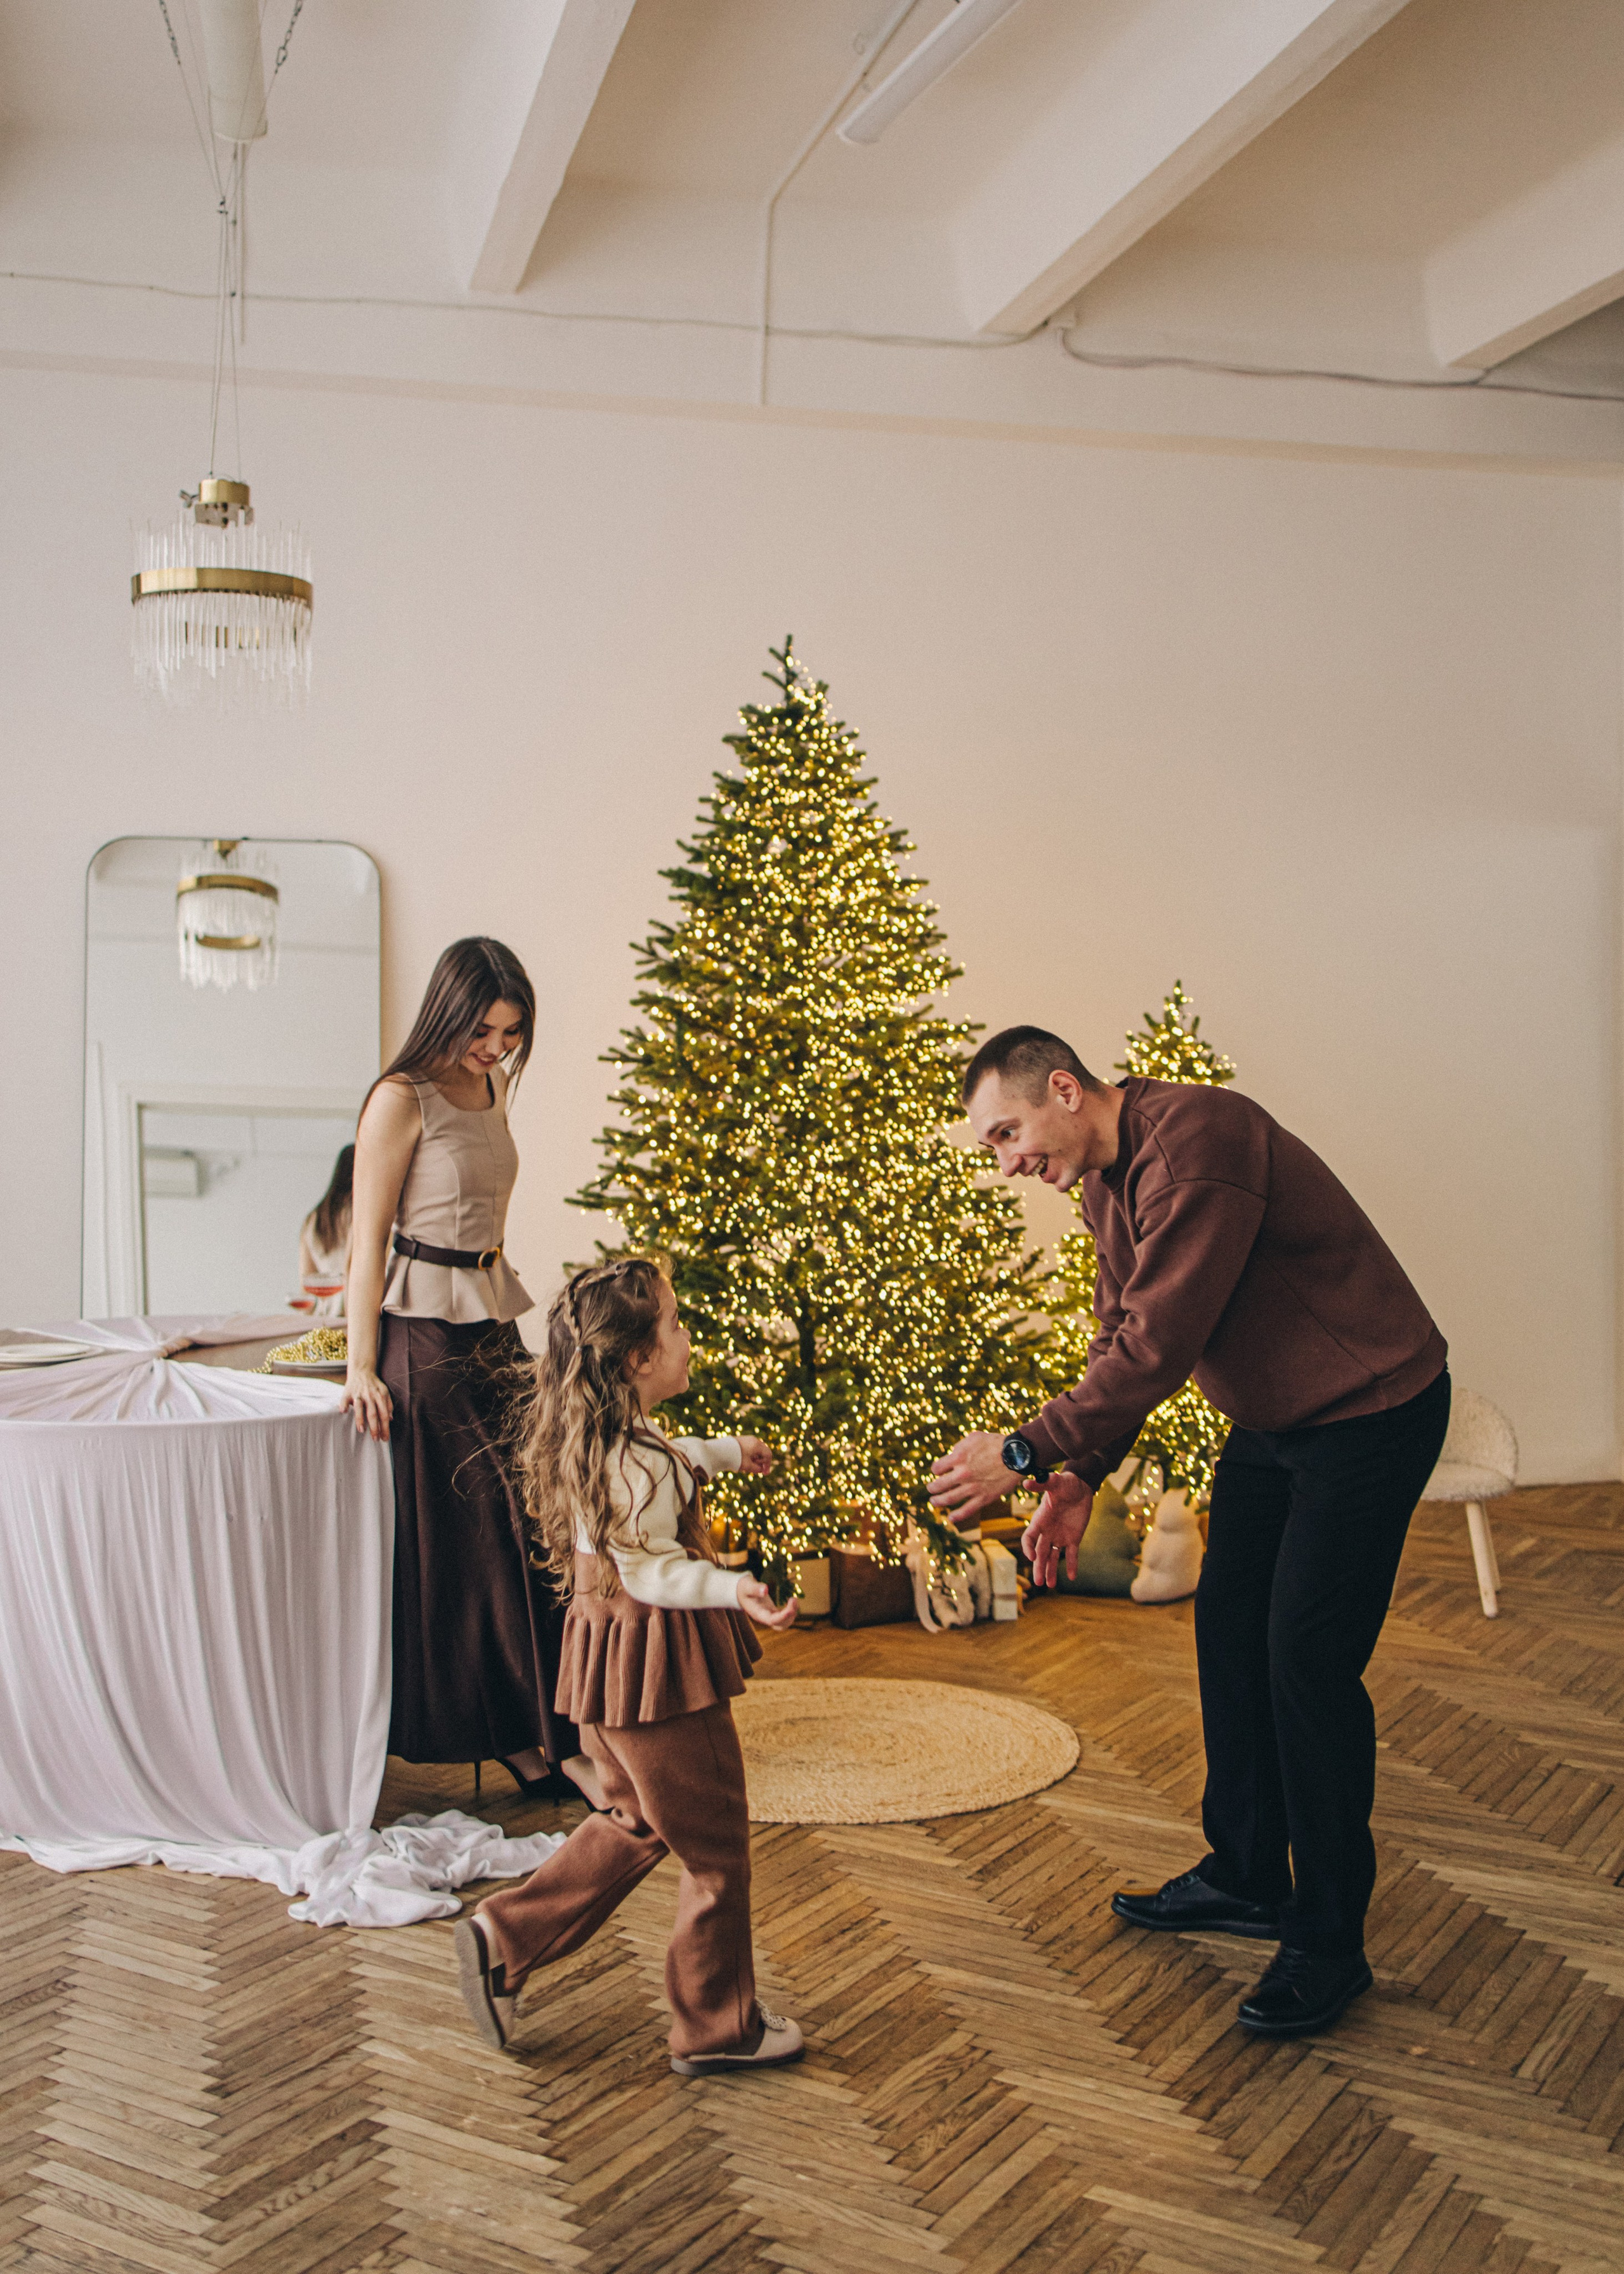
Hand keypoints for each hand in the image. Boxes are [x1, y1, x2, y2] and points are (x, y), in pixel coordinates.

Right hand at [342, 1366, 392, 1440]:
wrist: (362, 1370)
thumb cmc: (374, 1384)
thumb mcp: (385, 1392)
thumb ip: (389, 1405)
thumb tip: (390, 1419)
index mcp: (381, 1396)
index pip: (384, 1415)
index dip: (385, 1427)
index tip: (385, 1438)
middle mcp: (370, 1395)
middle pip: (373, 1413)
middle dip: (375, 1428)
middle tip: (375, 1439)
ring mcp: (359, 1393)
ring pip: (360, 1407)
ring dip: (360, 1419)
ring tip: (361, 1430)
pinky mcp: (348, 1391)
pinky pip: (345, 1399)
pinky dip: (344, 1405)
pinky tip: (343, 1411)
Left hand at [736, 1435, 772, 1475]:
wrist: (719, 1451)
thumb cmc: (735, 1458)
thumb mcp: (747, 1467)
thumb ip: (757, 1469)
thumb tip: (761, 1469)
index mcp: (757, 1445)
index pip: (768, 1454)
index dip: (768, 1465)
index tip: (764, 1474)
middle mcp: (754, 1440)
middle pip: (763, 1451)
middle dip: (762, 1462)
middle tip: (759, 1471)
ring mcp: (747, 1439)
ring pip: (757, 1450)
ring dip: (756, 1459)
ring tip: (750, 1467)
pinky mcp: (741, 1440)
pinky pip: (750, 1447)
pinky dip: (751, 1455)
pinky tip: (745, 1461)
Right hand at [737, 1576, 796, 1629]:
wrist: (740, 1591)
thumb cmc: (743, 1588)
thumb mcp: (747, 1586)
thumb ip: (755, 1588)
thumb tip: (765, 1589)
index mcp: (758, 1613)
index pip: (772, 1620)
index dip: (783, 1617)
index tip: (790, 1609)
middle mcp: (764, 1618)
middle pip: (780, 1626)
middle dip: (789, 1616)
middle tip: (793, 1599)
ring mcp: (769, 1616)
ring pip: (784, 1623)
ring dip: (792, 1614)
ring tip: (794, 1599)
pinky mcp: (773, 1612)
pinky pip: (784, 1617)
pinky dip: (791, 1611)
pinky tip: (792, 1601)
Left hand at [928, 1431, 1012, 1521]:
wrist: (1017, 1456)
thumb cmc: (996, 1443)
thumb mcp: (974, 1437)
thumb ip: (960, 1446)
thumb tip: (952, 1454)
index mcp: (958, 1457)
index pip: (937, 1468)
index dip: (936, 1469)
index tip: (938, 1471)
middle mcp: (962, 1474)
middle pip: (939, 1485)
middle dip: (932, 1488)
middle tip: (930, 1489)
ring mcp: (972, 1488)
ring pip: (949, 1499)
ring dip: (938, 1501)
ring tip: (934, 1502)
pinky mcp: (984, 1498)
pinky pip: (967, 1510)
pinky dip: (957, 1516)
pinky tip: (950, 1518)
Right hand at [1021, 1473, 1092, 1588]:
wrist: (1081, 1486)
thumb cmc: (1065, 1483)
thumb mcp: (1054, 1482)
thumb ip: (1042, 1484)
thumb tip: (1026, 1482)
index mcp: (1040, 1520)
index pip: (1029, 1538)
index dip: (1028, 1548)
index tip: (1032, 1557)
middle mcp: (1047, 1531)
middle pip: (1040, 1553)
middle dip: (1038, 1567)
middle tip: (1038, 1583)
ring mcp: (1060, 1536)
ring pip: (1053, 1557)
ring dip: (1050, 1570)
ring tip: (1050, 1585)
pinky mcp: (1074, 1538)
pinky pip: (1072, 1554)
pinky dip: (1072, 1565)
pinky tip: (1072, 1577)